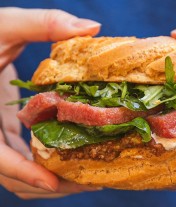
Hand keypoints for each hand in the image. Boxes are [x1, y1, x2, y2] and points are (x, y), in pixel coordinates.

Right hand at [0, 8, 100, 198]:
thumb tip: (92, 28)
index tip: (55, 182)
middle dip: (50, 183)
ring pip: (17, 173)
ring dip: (51, 178)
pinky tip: (70, 154)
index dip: (23, 172)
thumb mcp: (1, 27)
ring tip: (87, 173)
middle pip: (13, 175)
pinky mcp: (3, 132)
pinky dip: (44, 164)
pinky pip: (21, 158)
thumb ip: (43, 24)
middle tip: (89, 179)